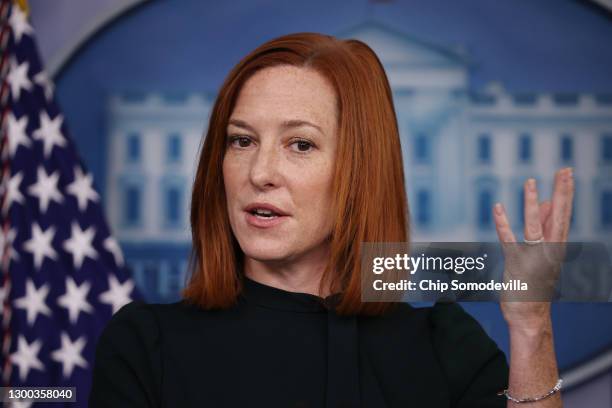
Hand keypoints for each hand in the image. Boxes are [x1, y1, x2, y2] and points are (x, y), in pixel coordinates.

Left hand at [492, 167, 573, 331]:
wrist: (530, 315)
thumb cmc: (535, 281)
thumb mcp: (543, 252)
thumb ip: (544, 227)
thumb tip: (546, 203)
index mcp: (557, 246)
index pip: (564, 214)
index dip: (566, 193)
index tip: (567, 173)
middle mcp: (549, 250)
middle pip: (557, 216)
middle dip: (561, 192)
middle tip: (563, 169)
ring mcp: (533, 257)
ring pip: (534, 226)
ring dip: (531, 204)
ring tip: (530, 182)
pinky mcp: (516, 264)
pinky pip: (509, 240)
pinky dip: (502, 224)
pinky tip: (497, 207)